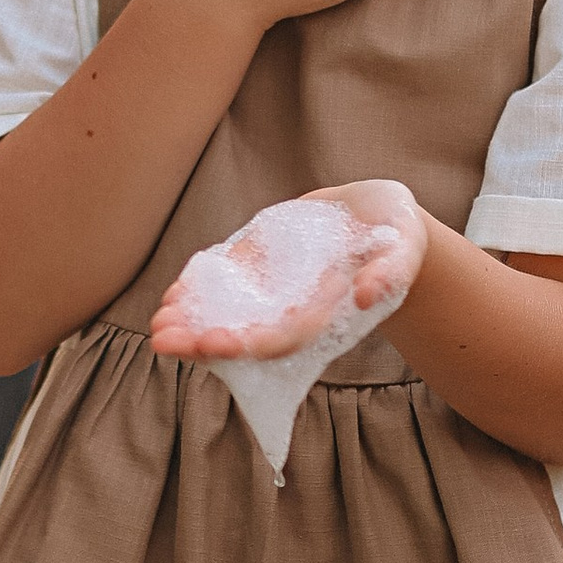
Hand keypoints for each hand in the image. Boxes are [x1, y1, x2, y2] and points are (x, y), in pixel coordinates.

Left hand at [147, 179, 427, 362]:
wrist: (380, 219)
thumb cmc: (398, 239)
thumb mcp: (403, 250)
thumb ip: (390, 273)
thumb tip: (364, 294)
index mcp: (326, 314)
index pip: (282, 337)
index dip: (248, 342)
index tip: (213, 343)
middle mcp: (294, 308)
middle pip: (245, 333)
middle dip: (203, 339)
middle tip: (163, 340)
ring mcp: (275, 288)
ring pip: (228, 312)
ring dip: (192, 320)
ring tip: (159, 322)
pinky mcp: (263, 263)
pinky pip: (226, 283)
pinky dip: (199, 291)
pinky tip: (172, 295)